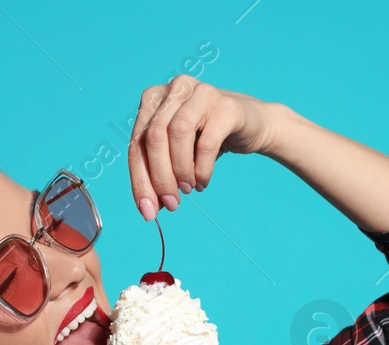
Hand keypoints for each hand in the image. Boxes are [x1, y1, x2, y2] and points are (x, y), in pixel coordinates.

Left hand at [127, 75, 277, 219]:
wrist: (252, 125)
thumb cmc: (207, 139)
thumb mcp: (177, 155)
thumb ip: (159, 176)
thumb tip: (148, 209)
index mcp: (154, 99)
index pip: (137, 143)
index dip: (139, 181)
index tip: (147, 212)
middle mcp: (174, 89)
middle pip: (154, 137)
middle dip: (159, 178)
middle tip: (171, 204)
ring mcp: (200, 92)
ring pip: (177, 133)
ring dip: (180, 171)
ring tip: (188, 189)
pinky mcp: (225, 105)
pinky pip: (206, 143)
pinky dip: (202, 170)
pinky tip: (202, 182)